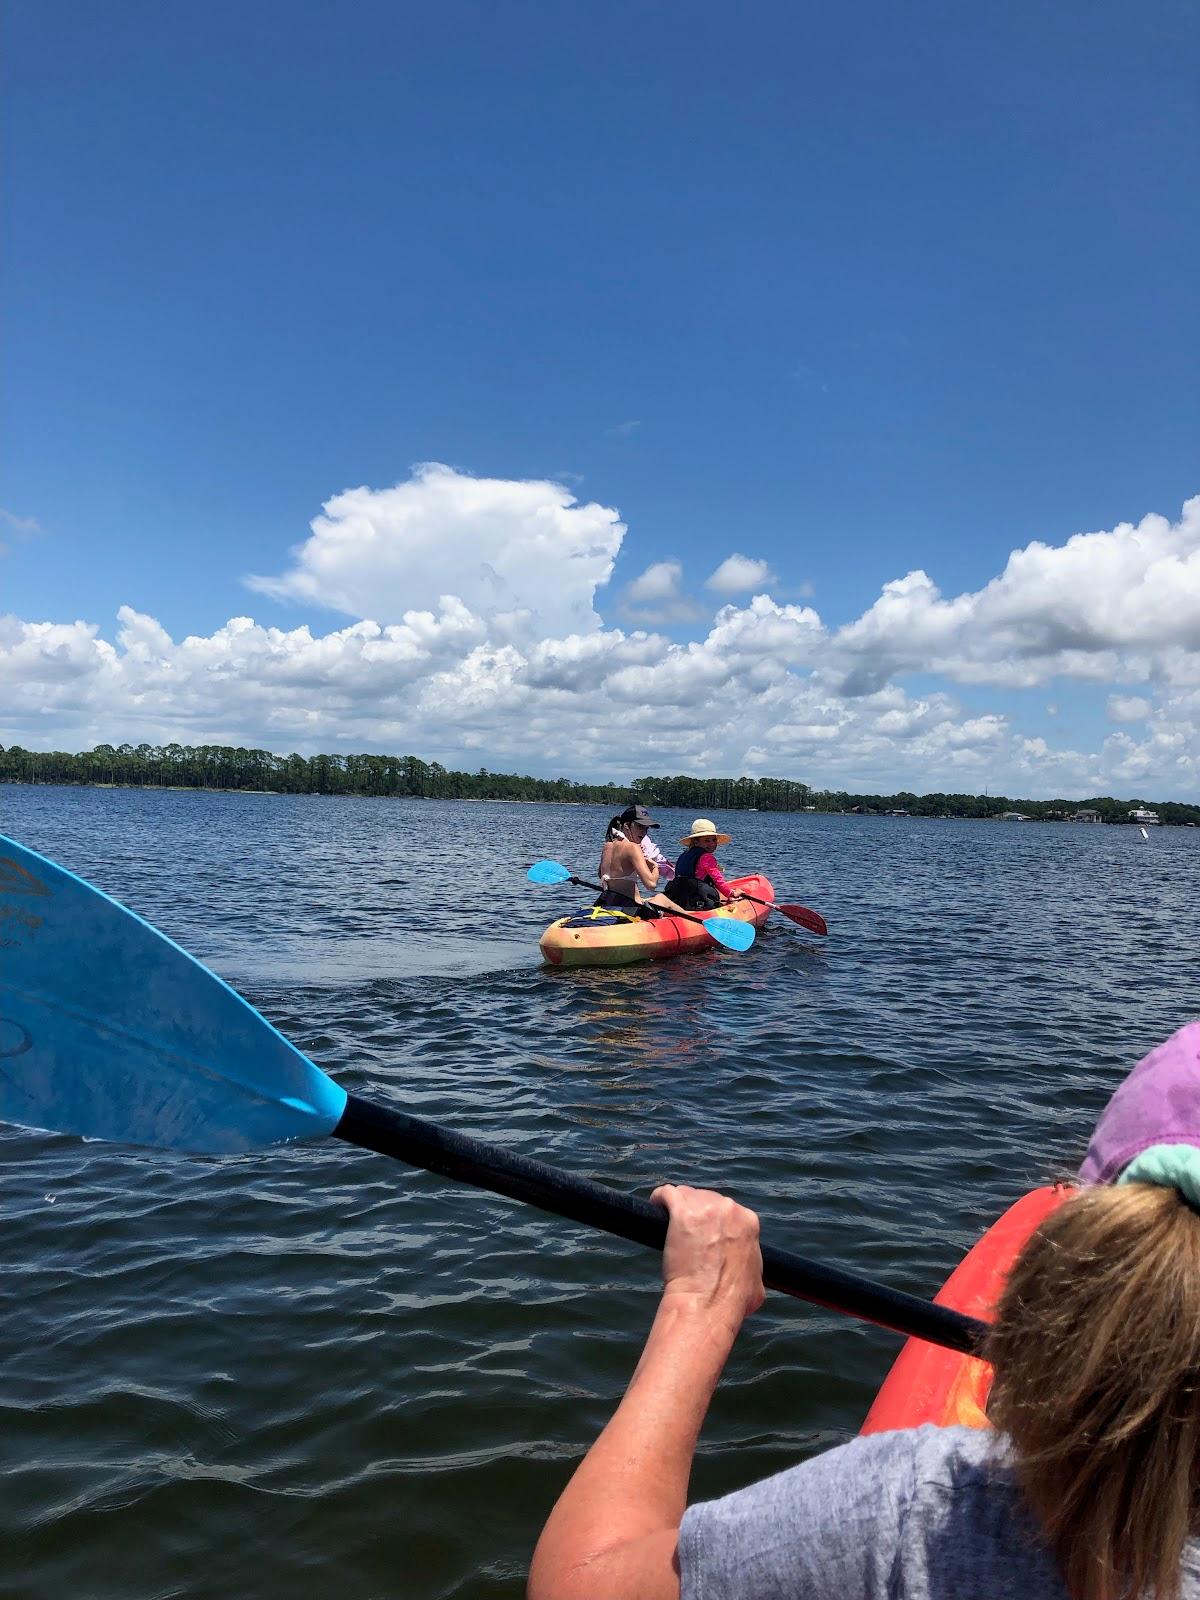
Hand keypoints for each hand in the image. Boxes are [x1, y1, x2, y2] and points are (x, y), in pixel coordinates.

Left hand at [649, 1184, 764, 1329]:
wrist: (707, 1304)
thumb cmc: (732, 1301)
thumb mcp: (757, 1283)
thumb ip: (752, 1266)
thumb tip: (749, 1274)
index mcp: (748, 1222)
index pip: (726, 1210)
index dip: (714, 1221)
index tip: (703, 1232)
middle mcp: (729, 1208)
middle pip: (706, 1199)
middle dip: (696, 1212)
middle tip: (686, 1232)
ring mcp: (705, 1207)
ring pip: (686, 1195)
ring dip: (679, 1206)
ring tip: (668, 1222)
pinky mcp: (681, 1211)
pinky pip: (667, 1193)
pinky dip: (660, 1199)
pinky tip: (656, 1206)